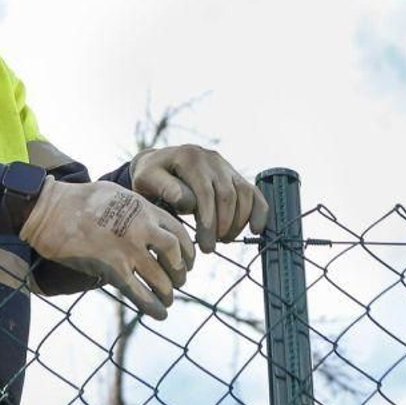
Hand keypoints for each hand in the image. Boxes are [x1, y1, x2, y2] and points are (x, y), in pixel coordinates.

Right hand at [18, 180, 194, 319]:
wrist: (51, 210)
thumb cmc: (80, 199)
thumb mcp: (118, 194)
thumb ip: (137, 209)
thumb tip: (146, 221)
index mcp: (144, 209)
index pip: (179, 232)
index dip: (188, 250)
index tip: (187, 261)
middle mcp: (142, 229)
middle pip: (175, 255)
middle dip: (180, 271)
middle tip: (179, 281)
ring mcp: (128, 250)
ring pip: (161, 278)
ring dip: (167, 292)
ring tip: (168, 299)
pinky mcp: (112, 269)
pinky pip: (139, 293)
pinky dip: (152, 306)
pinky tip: (160, 314)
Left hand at [131, 145, 269, 252]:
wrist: (159, 163)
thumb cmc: (150, 177)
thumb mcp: (146, 180)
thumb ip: (165, 188)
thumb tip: (188, 201)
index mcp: (190, 158)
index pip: (205, 192)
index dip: (208, 221)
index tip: (204, 245)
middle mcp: (211, 158)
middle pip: (227, 194)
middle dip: (222, 225)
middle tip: (211, 247)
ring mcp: (225, 166)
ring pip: (243, 194)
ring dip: (238, 221)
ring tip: (223, 240)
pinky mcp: (234, 175)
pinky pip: (253, 192)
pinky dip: (259, 211)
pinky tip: (256, 229)